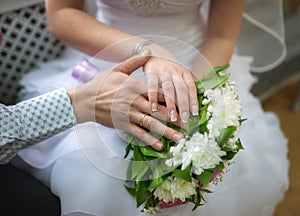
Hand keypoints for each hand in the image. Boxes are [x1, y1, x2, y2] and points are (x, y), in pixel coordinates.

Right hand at [68, 51, 183, 149]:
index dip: (175, 101)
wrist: (84, 100)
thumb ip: (134, 62)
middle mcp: (136, 101)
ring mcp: (130, 114)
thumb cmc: (101, 84)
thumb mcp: (118, 69)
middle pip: (160, 111)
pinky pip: (140, 134)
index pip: (161, 94)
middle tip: (188, 126)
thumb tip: (148, 52)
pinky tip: (160, 146)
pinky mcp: (124, 125)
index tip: (185, 106)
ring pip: (153, 124)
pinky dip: (150, 140)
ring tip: (179, 138)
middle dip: (176, 119)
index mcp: (137, 87)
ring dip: (167, 132)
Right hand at [143, 44, 198, 122]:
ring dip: (171, 104)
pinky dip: (154, 97)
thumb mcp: (178, 75)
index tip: (195, 114)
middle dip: (184, 105)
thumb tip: (192, 108)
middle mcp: (176, 71)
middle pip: (182, 89)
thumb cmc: (167, 70)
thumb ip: (184, 87)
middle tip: (184, 119)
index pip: (191, 87)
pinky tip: (154, 108)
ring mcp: (163, 71)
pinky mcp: (151, 72)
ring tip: (172, 117)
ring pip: (169, 89)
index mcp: (184, 73)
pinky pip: (153, 86)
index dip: (193, 100)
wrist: (153, 53)